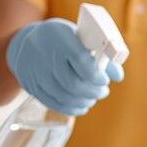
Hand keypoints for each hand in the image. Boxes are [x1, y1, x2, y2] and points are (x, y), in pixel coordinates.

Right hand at [6, 18, 123, 115]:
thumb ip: (101, 55)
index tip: (104, 80)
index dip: (97, 76)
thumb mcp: (80, 38)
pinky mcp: (30, 85)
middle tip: (102, 92)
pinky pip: (52, 103)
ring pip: (63, 96)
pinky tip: (81, 106)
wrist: (28, 41)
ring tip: (92, 98)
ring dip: (83, 101)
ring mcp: (35, 71)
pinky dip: (70, 109)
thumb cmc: (63, 39)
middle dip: (93, 92)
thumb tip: (118, 76)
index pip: (81, 62)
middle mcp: (45, 54)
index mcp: (60, 38)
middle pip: (72, 84)